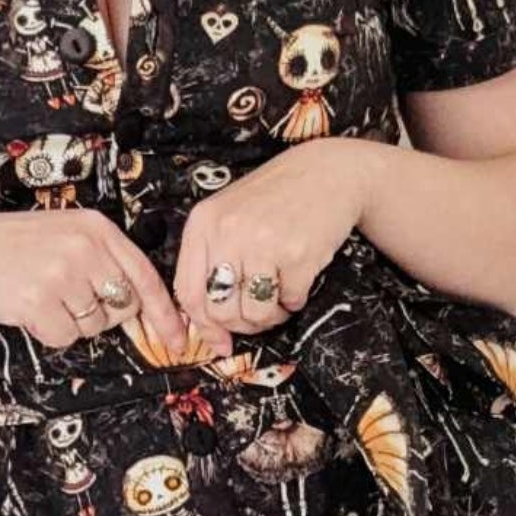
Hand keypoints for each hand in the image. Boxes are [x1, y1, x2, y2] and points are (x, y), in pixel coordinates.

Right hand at [0, 208, 193, 354]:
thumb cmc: (12, 246)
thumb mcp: (65, 235)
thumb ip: (103, 261)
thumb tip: (143, 306)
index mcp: (96, 227)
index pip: (146, 275)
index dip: (166, 313)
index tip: (180, 338)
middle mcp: (83, 246)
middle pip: (123, 307)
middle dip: (100, 313)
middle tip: (65, 295)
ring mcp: (60, 273)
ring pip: (93, 326)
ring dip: (70, 322)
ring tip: (41, 296)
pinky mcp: (37, 300)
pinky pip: (65, 338)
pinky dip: (49, 333)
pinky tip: (29, 309)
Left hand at [172, 140, 385, 340]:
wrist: (327, 173)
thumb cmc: (275, 200)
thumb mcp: (229, 218)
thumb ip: (211, 263)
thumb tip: (211, 332)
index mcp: (203, 224)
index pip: (188, 293)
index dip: (203, 327)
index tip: (218, 343)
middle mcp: (228, 232)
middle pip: (221, 311)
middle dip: (242, 324)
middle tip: (258, 314)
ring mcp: (263, 243)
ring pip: (255, 313)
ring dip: (271, 315)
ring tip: (279, 296)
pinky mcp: (298, 254)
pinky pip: (290, 301)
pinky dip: (296, 299)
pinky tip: (298, 278)